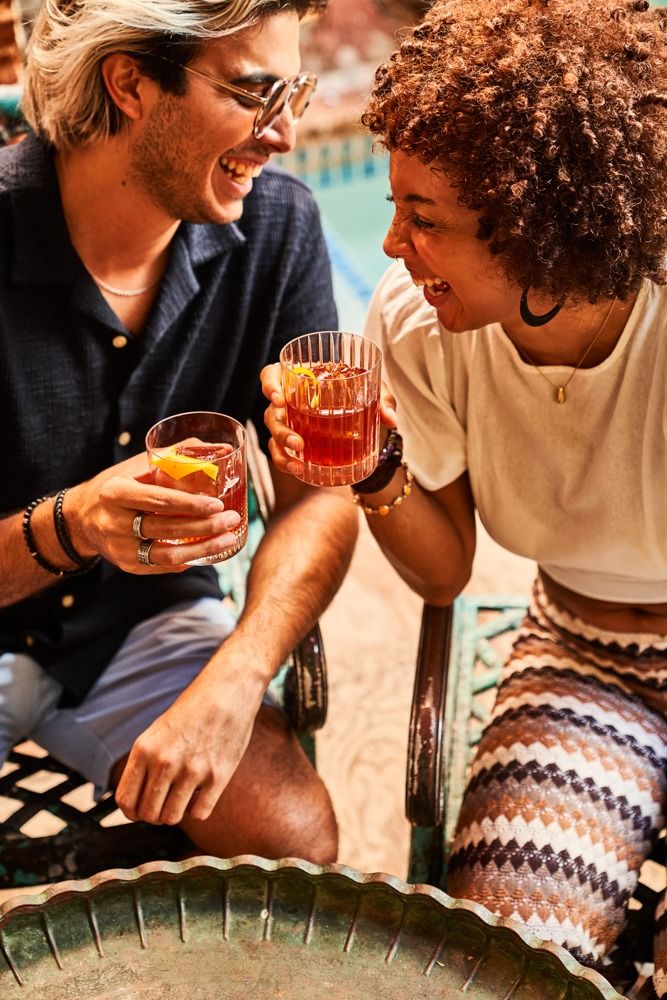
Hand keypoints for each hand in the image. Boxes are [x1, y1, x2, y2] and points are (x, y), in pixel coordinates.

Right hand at [66, 453, 241, 573]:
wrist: (80, 517)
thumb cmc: (117, 484)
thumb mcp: (136, 465)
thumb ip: (176, 455)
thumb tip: (222, 448)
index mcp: (116, 492)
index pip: (159, 500)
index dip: (190, 504)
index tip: (218, 504)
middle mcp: (113, 522)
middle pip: (167, 528)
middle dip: (205, 526)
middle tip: (232, 520)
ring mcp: (119, 547)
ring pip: (167, 554)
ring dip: (202, 549)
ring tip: (228, 539)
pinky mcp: (126, 565)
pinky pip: (161, 566)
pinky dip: (186, 559)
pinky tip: (206, 552)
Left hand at [114, 670, 260, 824]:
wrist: (227, 692)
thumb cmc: (192, 712)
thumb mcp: (157, 732)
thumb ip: (144, 764)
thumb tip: (135, 803)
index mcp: (145, 749)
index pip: (126, 801)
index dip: (132, 812)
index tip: (141, 810)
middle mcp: (165, 762)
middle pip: (149, 814)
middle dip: (155, 814)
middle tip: (164, 802)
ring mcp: (193, 770)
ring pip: (172, 817)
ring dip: (176, 812)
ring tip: (182, 797)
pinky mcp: (218, 776)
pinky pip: (200, 813)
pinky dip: (198, 808)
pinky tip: (201, 792)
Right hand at [260, 362, 398, 476]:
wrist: (368, 429)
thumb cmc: (363, 399)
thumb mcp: (375, 394)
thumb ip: (383, 401)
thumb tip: (389, 418)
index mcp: (303, 379)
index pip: (273, 374)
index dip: (270, 384)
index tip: (279, 397)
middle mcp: (291, 400)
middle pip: (272, 409)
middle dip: (280, 427)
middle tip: (296, 440)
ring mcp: (290, 423)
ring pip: (273, 432)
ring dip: (282, 447)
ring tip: (299, 460)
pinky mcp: (293, 444)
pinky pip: (279, 452)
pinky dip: (285, 461)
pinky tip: (298, 469)